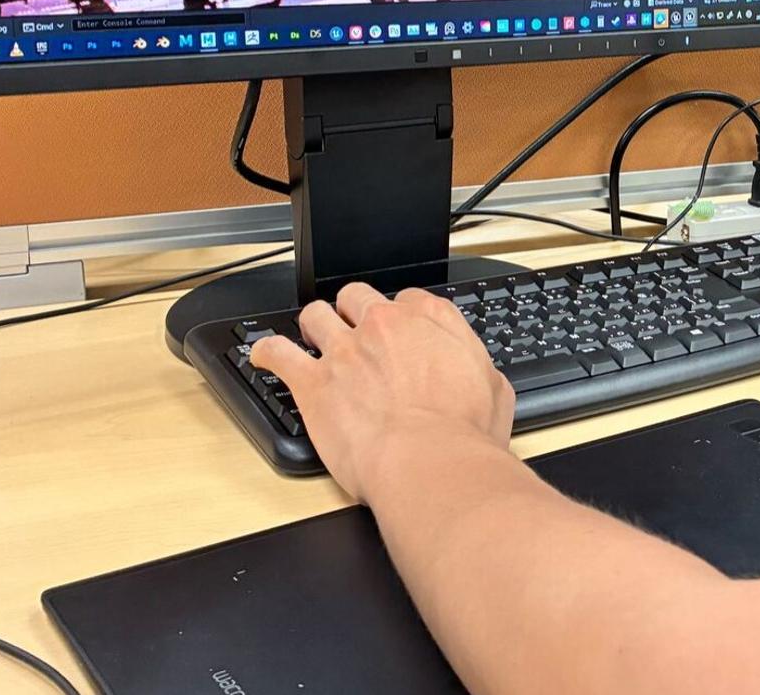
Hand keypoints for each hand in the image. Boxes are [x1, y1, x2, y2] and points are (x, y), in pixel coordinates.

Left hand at [251, 284, 514, 500]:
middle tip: (353, 330)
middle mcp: (384, 325)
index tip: (399, 332)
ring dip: (314, 324)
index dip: (401, 316)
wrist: (429, 464)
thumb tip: (474, 369)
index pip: (409, 298)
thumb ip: (477, 366)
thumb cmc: (463, 436)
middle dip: (353, 310)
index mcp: (430, 321)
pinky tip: (264, 356)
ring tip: (312, 337)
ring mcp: (344, 350)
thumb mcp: (495, 391)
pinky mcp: (313, 382)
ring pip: (316, 314)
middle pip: (357, 295)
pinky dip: (267, 352)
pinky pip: (278, 353)